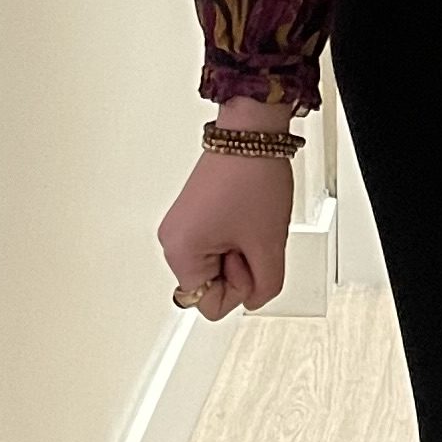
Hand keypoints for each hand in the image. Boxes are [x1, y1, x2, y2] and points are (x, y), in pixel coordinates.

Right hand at [158, 147, 292, 321]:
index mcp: (180, 252)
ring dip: (239, 253)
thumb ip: (267, 286)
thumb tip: (256, 298)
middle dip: (240, 269)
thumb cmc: (252, 178)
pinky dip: (235, 239)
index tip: (248, 257)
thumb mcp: (269, 244)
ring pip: (217, 267)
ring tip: (247, 223)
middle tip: (249, 235)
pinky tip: (244, 218)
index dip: (240, 289)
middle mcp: (172, 241)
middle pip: (211, 286)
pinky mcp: (192, 217)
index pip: (210, 305)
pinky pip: (216, 247)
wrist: (251, 136)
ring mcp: (181, 228)